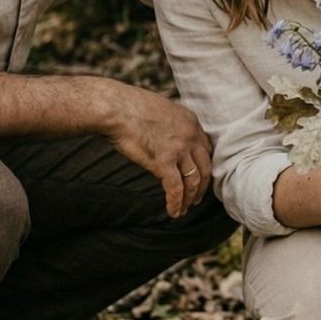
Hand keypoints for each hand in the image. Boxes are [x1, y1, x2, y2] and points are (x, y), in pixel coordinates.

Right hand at [102, 82, 213, 217]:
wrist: (115, 108)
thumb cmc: (129, 107)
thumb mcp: (160, 112)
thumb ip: (169, 126)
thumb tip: (166, 141)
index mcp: (190, 121)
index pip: (205, 149)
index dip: (203, 166)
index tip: (199, 177)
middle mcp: (190, 135)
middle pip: (205, 166)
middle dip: (202, 186)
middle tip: (196, 198)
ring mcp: (179, 149)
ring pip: (193, 180)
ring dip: (190, 198)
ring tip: (184, 209)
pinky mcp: (163, 162)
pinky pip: (176, 189)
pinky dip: (176, 203)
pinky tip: (173, 212)